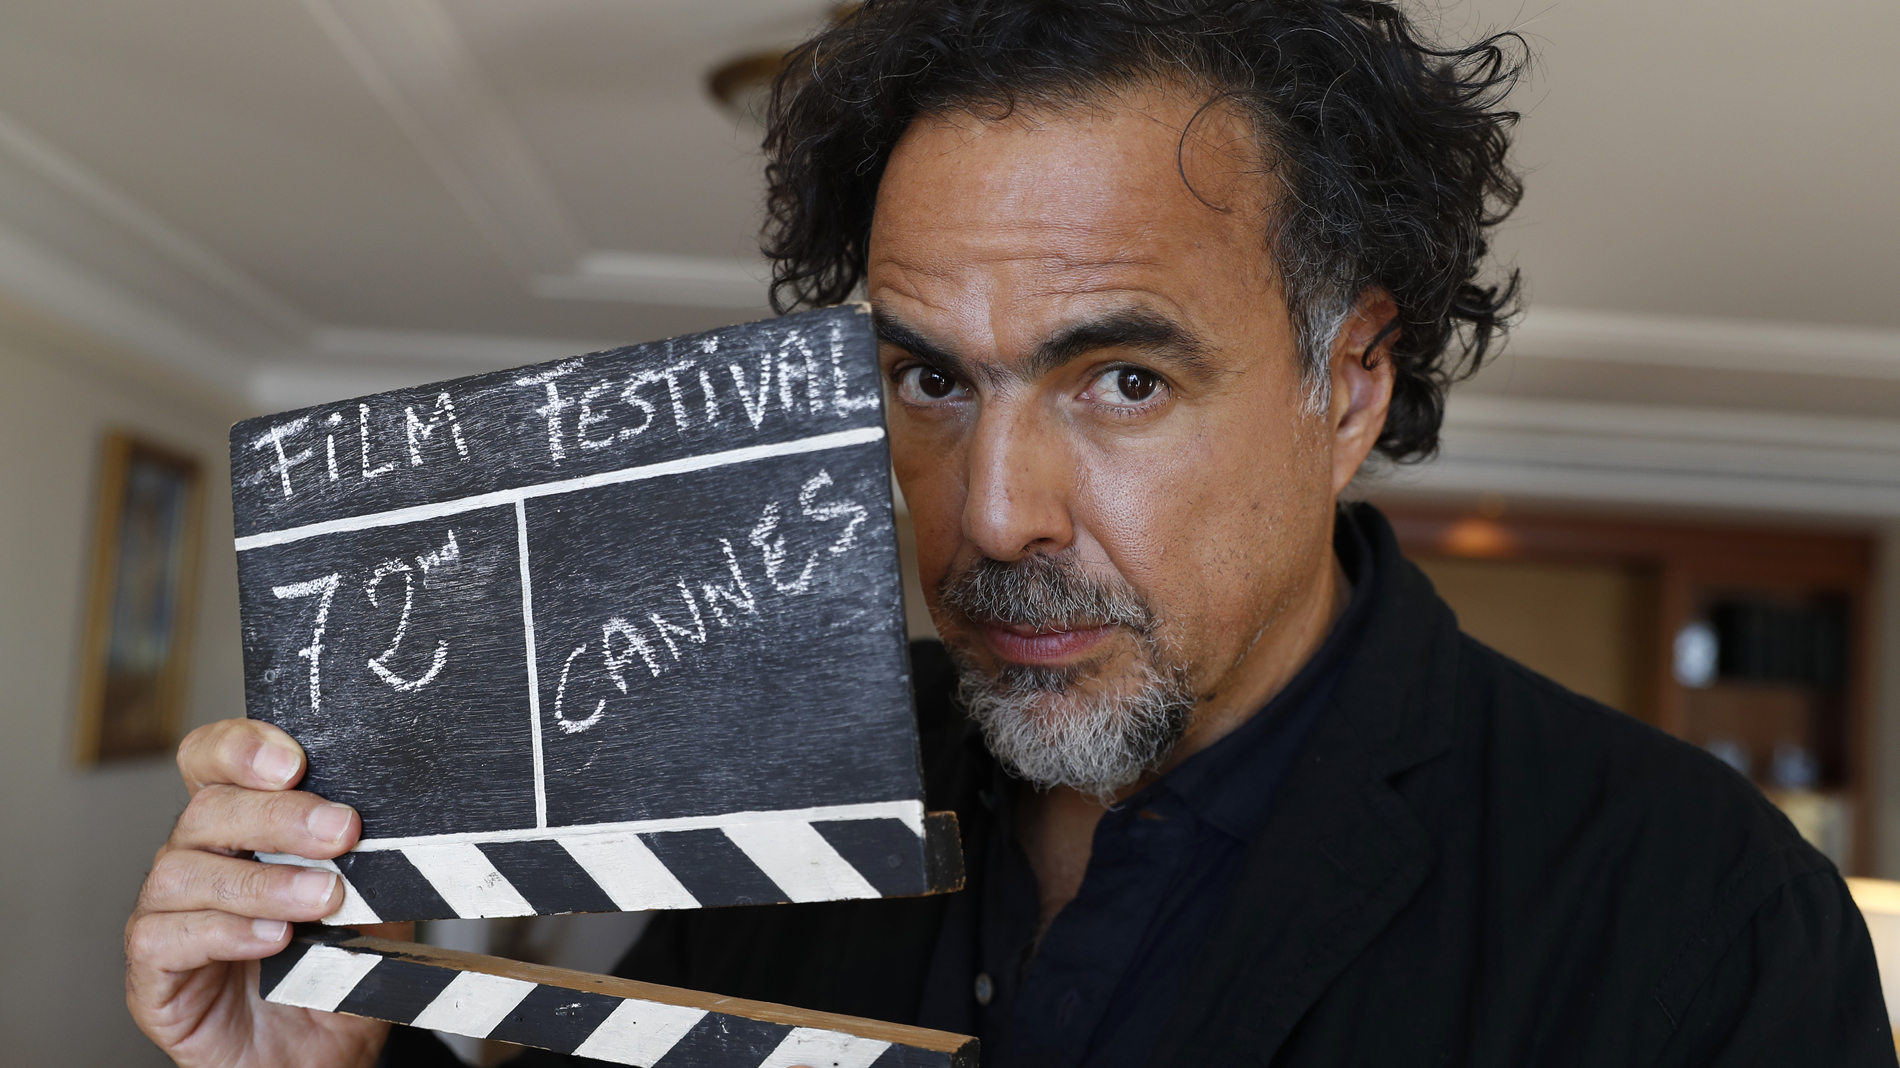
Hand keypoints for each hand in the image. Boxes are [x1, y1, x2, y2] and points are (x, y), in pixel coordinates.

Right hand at [126, 719, 404, 1067]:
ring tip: (321, 899)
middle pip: (208, 810)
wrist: (319, 1056)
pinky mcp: (153, 971)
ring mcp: (167, 913)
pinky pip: (166, 937)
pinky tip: (273, 940)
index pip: (212, 760)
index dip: (241, 747)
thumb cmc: (334, 970)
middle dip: (280, 816)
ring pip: (185, 871)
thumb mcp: (372, 901)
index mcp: (239, 826)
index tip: (295, 760)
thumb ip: (374, 858)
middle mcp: (196, 859)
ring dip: (262, 881)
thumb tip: (402, 818)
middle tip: (341, 831)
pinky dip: (225, 932)